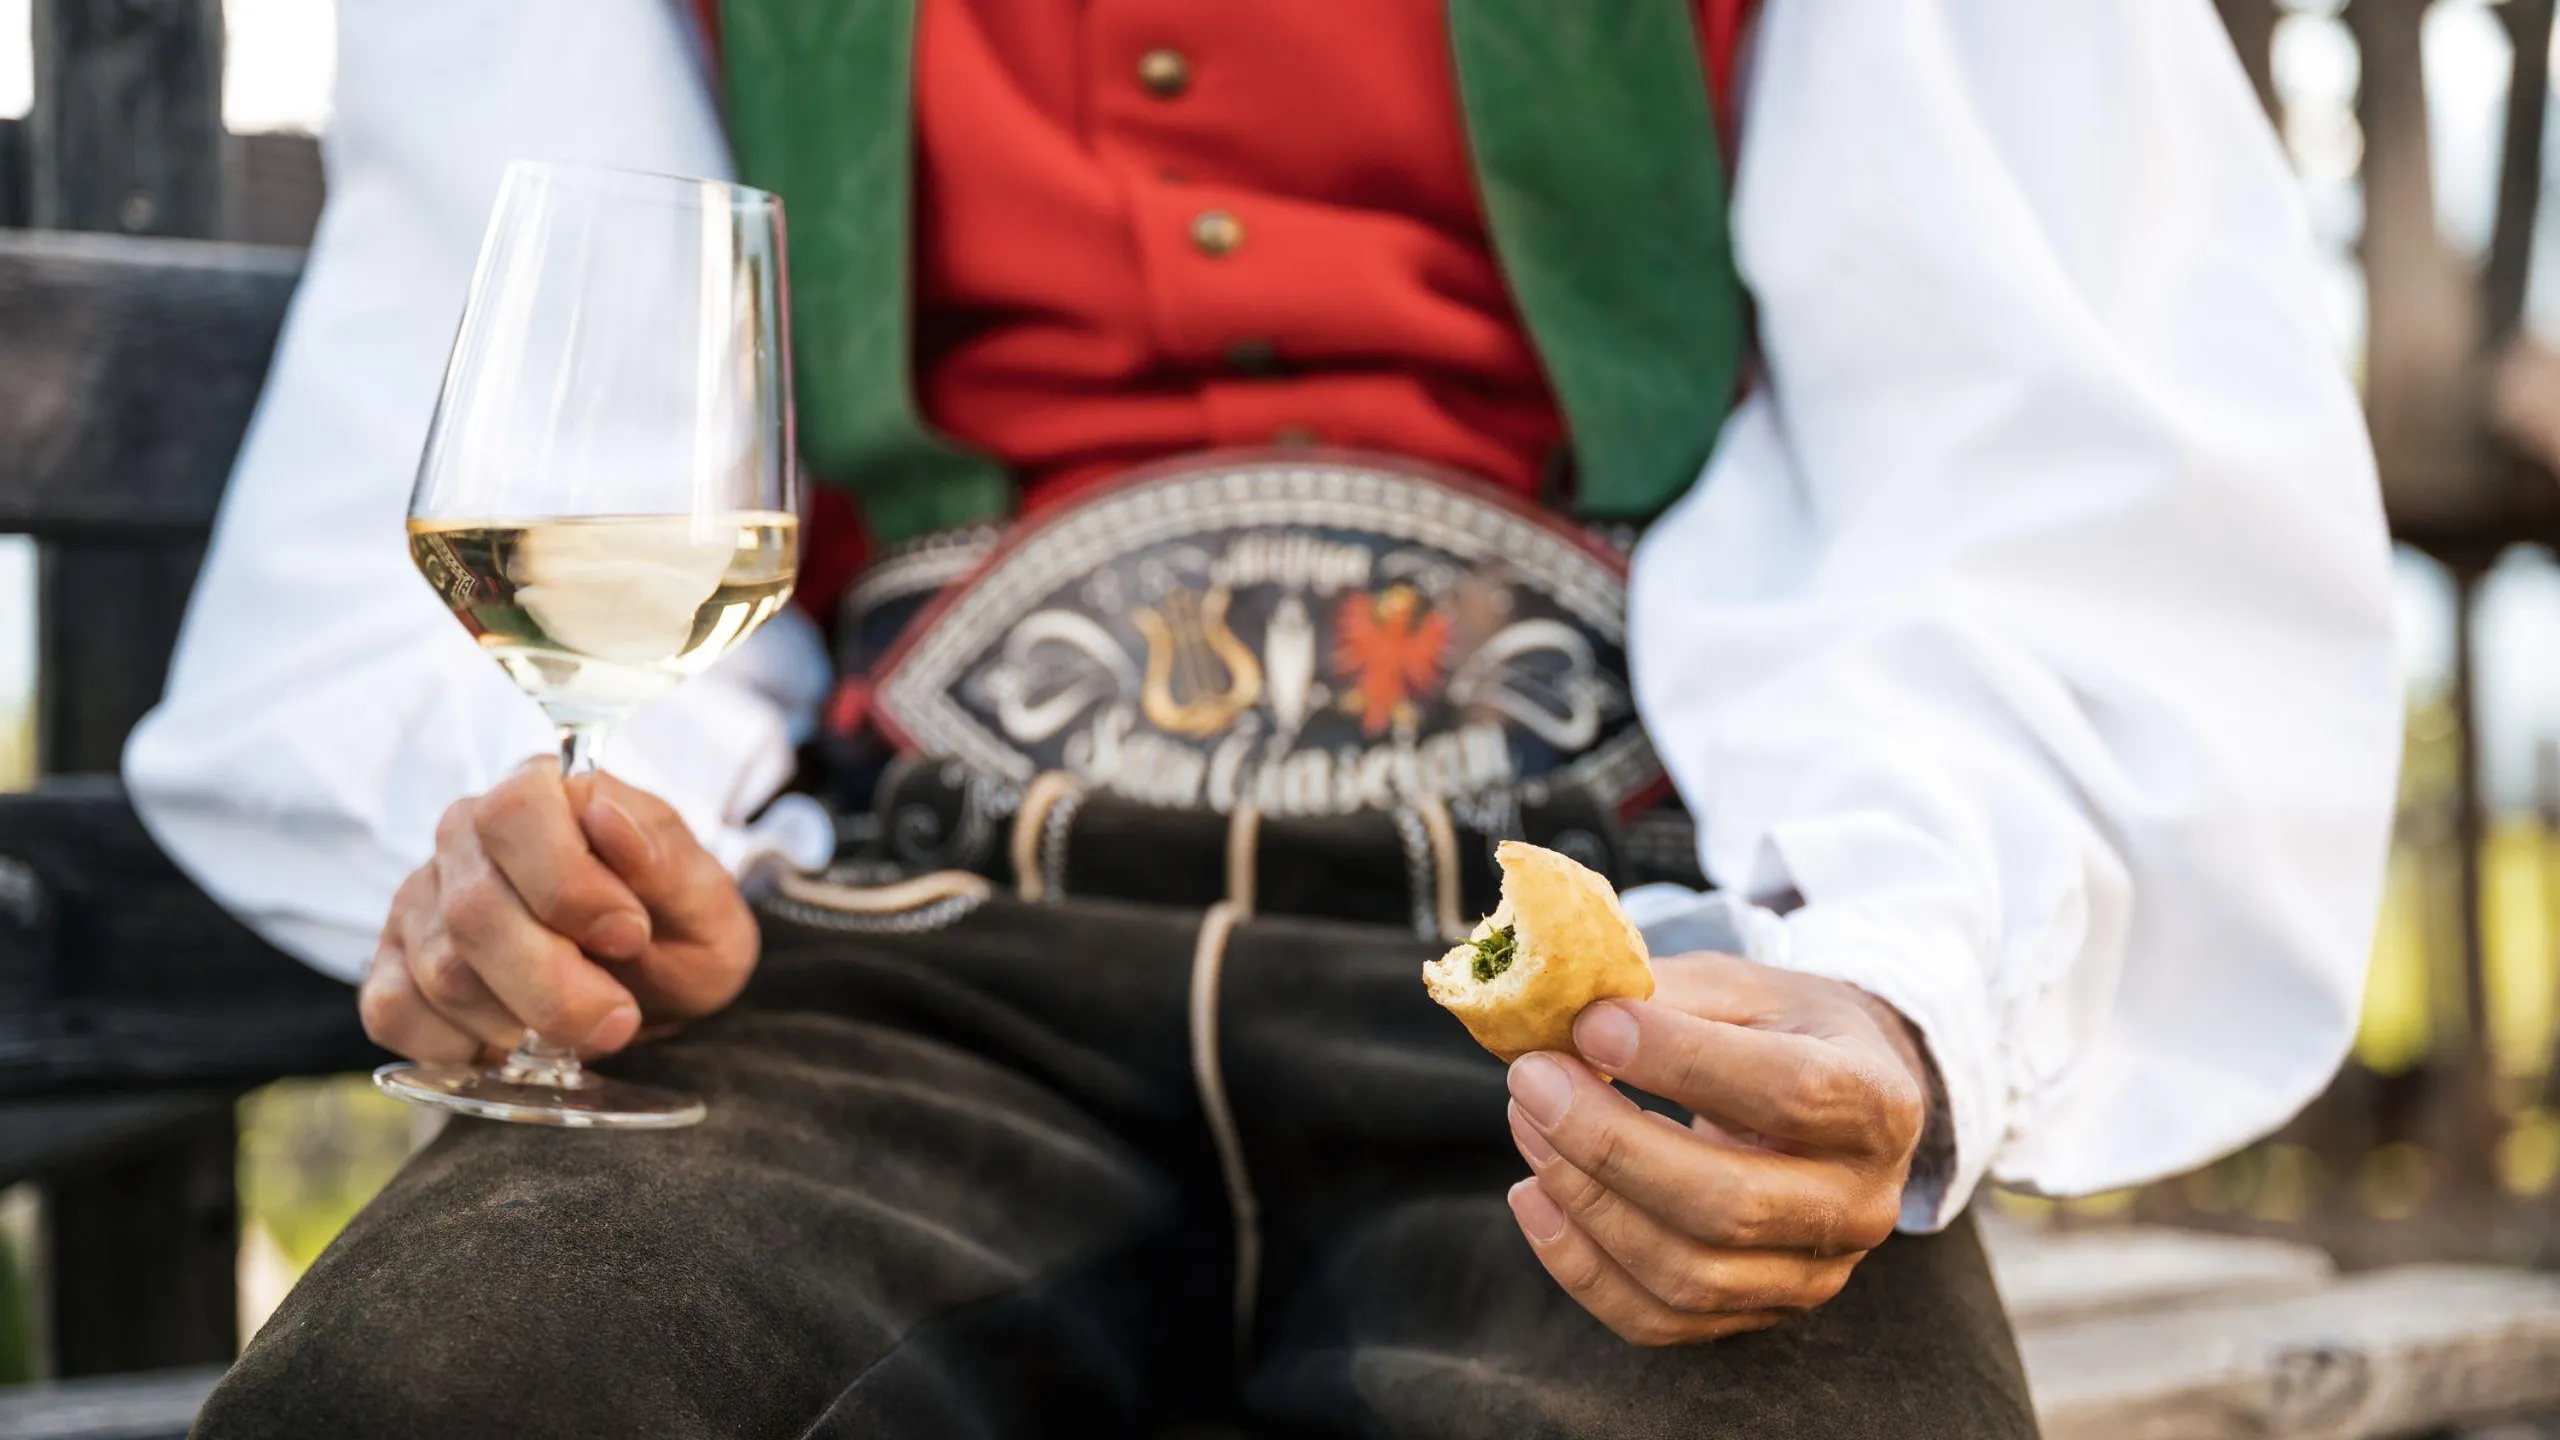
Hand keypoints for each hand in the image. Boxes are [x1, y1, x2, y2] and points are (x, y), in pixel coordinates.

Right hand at [359, 760, 758, 1063]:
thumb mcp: (706, 904)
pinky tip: (511, 1045)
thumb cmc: (676, 934)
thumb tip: (607, 817)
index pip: (515, 814)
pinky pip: (394, 1012)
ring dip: (521, 1021)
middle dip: (554, 985)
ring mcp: (420, 900)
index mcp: (546, 793)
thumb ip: (666, 863)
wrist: (653, 989)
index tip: (629, 935)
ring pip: (442, 972)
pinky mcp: (392, 964)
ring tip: (577, 1026)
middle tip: (617, 1019)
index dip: (568, 886)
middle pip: (474, 910)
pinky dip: (459, 1048)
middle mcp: (466, 834)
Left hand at [1504, 952, 1932, 1345]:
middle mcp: (1863, 1203)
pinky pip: (1657, 1320)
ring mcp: (1814, 1274)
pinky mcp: (1758, 1314)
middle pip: (1731, 1203)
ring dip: (1584, 1201)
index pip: (1791, 1091)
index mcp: (1878, 1101)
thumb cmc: (1778, 1031)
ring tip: (1526, 1123)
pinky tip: (1532, 1195)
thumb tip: (1559, 1011)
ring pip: (1688, 1274)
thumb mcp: (1743, 987)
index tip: (1590, 1026)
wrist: (1830, 1100)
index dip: (1681, 1061)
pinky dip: (1579, 1265)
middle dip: (1610, 1143)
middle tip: (1532, 1079)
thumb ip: (1665, 994)